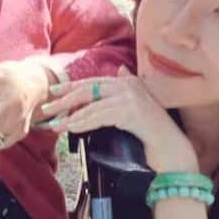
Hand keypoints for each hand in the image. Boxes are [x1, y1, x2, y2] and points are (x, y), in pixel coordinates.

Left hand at [35, 67, 197, 172]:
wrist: (171, 148)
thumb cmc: (153, 132)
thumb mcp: (140, 105)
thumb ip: (130, 86)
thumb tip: (120, 69)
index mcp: (128, 82)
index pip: (93, 82)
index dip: (71, 87)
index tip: (53, 92)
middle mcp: (128, 85)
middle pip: (88, 90)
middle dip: (65, 100)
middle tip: (46, 109)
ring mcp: (130, 98)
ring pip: (92, 106)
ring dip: (71, 117)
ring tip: (55, 125)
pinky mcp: (130, 112)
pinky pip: (100, 117)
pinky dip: (84, 123)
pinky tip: (72, 128)